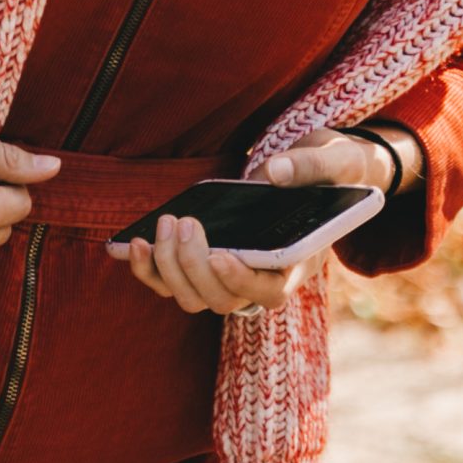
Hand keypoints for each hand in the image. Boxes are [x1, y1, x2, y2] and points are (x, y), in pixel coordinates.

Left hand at [123, 123, 419, 318]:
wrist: (320, 173)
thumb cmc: (334, 171)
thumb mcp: (337, 160)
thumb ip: (310, 166)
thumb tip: (272, 172)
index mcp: (298, 264)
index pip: (268, 294)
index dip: (241, 282)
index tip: (221, 254)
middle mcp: (262, 279)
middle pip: (220, 301)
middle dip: (194, 267)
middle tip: (182, 222)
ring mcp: (230, 276)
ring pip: (190, 297)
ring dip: (168, 267)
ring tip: (164, 223)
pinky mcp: (204, 265)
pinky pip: (168, 282)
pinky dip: (145, 268)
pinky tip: (125, 243)